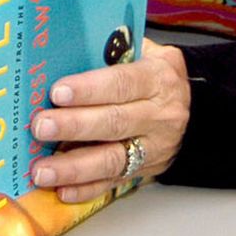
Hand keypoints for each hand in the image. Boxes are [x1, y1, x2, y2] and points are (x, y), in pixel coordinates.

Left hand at [27, 38, 190, 202]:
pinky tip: (61, 190)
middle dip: (74, 126)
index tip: (57, 92)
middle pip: (115, 123)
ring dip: (74, 167)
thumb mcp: (144, 52)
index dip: (89, 89)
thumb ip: (112, 48)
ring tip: (42, 170)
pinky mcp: (144, 171)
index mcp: (157, 79)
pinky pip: (113, 183)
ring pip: (112, 160)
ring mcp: (153, 148)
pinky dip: (86, 189)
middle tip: (40, 127)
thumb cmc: (153, 75)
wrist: (195, 112)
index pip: (122, 83)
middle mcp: (160, 116)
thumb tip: (67, 45)